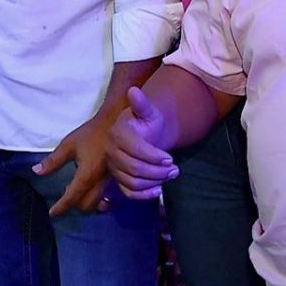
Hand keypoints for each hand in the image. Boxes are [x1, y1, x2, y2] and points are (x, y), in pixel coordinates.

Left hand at [37, 104, 120, 214]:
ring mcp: (113, 182)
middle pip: (87, 205)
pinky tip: (96, 192)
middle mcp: (100, 183)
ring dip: (90, 204)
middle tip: (66, 199)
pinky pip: (111, 197)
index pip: (71, 198)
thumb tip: (36, 172)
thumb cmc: (91, 133)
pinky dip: (102, 200)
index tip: (53, 213)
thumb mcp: (69, 145)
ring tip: (81, 196)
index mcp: (86, 175)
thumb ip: (53, 161)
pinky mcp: (120, 179)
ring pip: (101, 204)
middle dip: (75, 206)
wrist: (117, 124)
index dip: (61, 207)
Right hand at [97, 86, 180, 201]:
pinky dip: (144, 195)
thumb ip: (142, 104)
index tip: (170, 158)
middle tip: (175, 169)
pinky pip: (129, 193)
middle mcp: (111, 152)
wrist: (143, 134)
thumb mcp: (148, 111)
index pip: (135, 150)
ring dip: (155, 181)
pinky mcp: (118, 180)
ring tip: (170, 175)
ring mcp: (113, 167)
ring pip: (133, 182)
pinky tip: (158, 189)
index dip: (154, 156)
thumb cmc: (147, 122)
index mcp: (117, 133)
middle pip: (135, 168)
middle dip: (158, 171)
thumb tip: (134, 91)